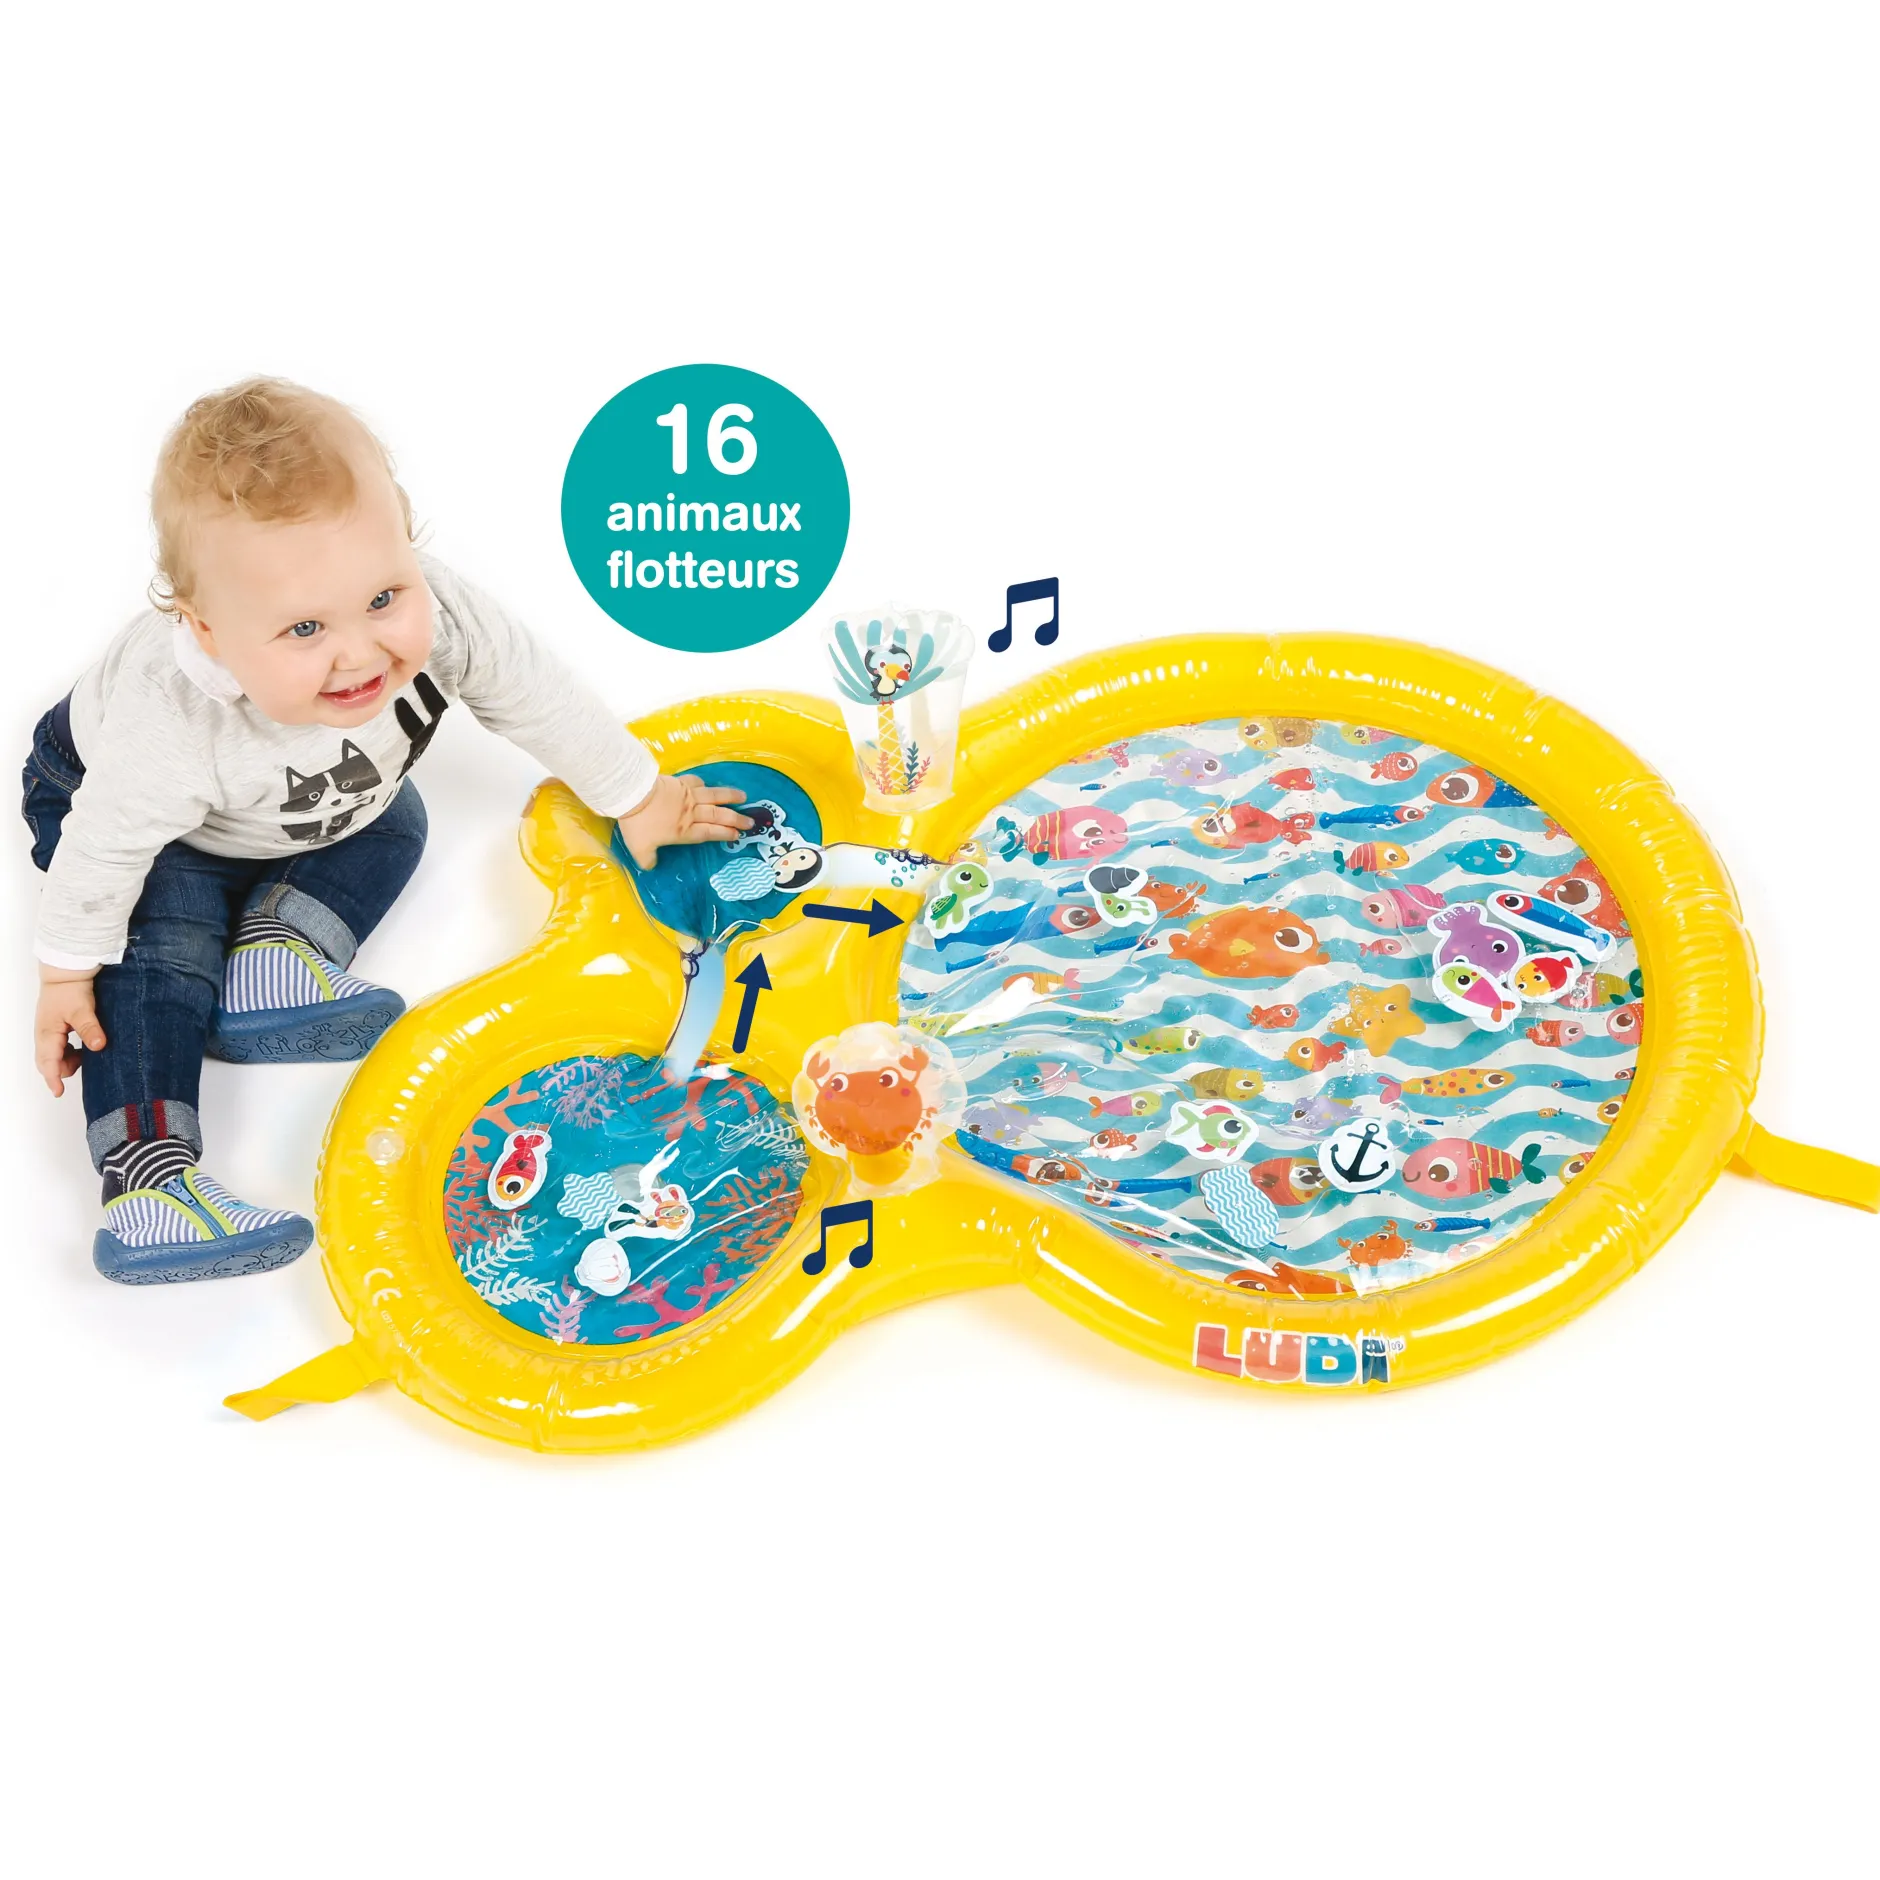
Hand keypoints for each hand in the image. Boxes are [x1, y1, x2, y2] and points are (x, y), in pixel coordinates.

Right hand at [36, 965, 104, 1096]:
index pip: (47, 1063)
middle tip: (83, 1067)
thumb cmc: (70, 989)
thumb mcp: (82, 1009)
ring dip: (67, 1061)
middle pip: (47, 1063)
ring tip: (87, 1055)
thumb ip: (90, 1028)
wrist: (65, 973)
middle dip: (61, 1071)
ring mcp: (47, 1032)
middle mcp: (43, 1035)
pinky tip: (84, 1048)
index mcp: (47, 1033)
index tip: (58, 1092)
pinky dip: (69, 1052)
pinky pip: (58, 1048)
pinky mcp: (54, 1029)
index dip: (52, 1079)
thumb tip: (98, 1046)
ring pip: (53, 1056)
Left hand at [616, 775, 751, 868]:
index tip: (737, 835)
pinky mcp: (679, 782)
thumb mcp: (639, 849)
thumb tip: (651, 867)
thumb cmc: (638, 823)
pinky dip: (703, 784)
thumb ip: (647, 859)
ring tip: (743, 797)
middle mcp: (690, 813)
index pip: (709, 833)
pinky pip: (695, 782)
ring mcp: (687, 796)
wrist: (632, 794)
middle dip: (735, 819)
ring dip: (729, 797)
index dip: (725, 834)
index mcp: (684, 830)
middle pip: (717, 816)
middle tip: (750, 822)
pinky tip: (706, 784)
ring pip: (713, 796)